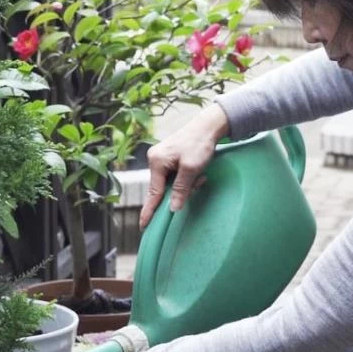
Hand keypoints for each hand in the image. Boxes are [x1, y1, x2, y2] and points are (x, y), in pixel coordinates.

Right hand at [140, 104, 229, 227]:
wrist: (208, 126)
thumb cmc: (199, 144)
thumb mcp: (191, 169)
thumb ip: (181, 189)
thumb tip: (172, 209)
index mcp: (156, 162)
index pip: (153, 193)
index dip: (150, 211)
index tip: (144, 226)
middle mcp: (155, 160)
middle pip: (163, 189)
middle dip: (181, 191)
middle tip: (199, 181)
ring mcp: (162, 159)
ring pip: (171, 184)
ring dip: (187, 184)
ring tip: (201, 174)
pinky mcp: (169, 158)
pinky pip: (175, 176)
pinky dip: (187, 178)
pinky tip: (198, 173)